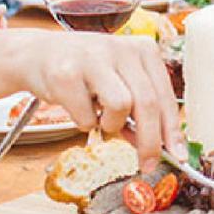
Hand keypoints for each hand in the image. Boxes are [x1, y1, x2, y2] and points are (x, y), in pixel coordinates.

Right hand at [23, 31, 182, 168]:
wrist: (36, 55)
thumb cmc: (84, 71)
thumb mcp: (118, 82)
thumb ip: (138, 110)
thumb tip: (157, 147)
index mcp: (142, 49)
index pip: (166, 95)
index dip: (172, 130)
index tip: (177, 155)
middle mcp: (121, 48)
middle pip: (147, 103)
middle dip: (150, 141)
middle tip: (147, 164)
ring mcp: (93, 58)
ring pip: (120, 106)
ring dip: (110, 124)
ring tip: (98, 115)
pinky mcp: (66, 73)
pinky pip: (86, 116)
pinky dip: (83, 122)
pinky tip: (76, 105)